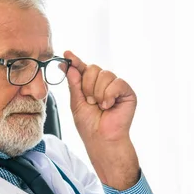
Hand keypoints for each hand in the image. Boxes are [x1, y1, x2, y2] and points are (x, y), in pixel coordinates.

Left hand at [63, 50, 139, 189]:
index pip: (82, 68)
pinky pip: (117, 83)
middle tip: (90, 101)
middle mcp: (104, 83)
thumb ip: (74, 84)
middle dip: (87, 86)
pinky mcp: (127, 92)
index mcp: (90, 85)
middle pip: (93, 68)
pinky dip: (109, 95)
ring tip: (100, 106)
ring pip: (105, 74)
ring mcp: (116, 87)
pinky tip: (109, 106)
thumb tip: (69, 66)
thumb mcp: (76, 103)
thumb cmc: (89, 125)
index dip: (75, 61)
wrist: (101, 139)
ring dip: (98, 93)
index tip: (66, 54)